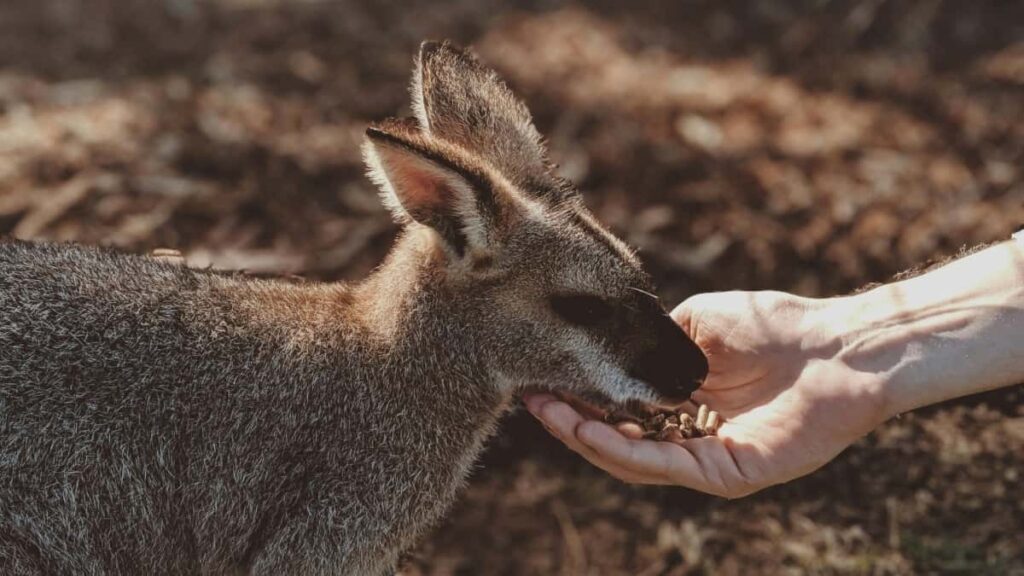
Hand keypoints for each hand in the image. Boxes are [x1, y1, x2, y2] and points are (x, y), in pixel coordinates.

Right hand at [524, 291, 889, 497]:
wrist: (838, 344)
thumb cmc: (776, 326)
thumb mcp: (696, 323)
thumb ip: (653, 340)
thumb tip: (608, 345)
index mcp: (684, 402)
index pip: (621, 409)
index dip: (580, 398)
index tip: (541, 379)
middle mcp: (691, 435)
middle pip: (619, 439)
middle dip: (571, 421)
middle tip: (531, 400)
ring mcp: (708, 458)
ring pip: (633, 459)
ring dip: (585, 437)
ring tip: (549, 413)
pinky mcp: (728, 474)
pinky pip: (665, 466)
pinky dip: (623, 450)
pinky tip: (590, 429)